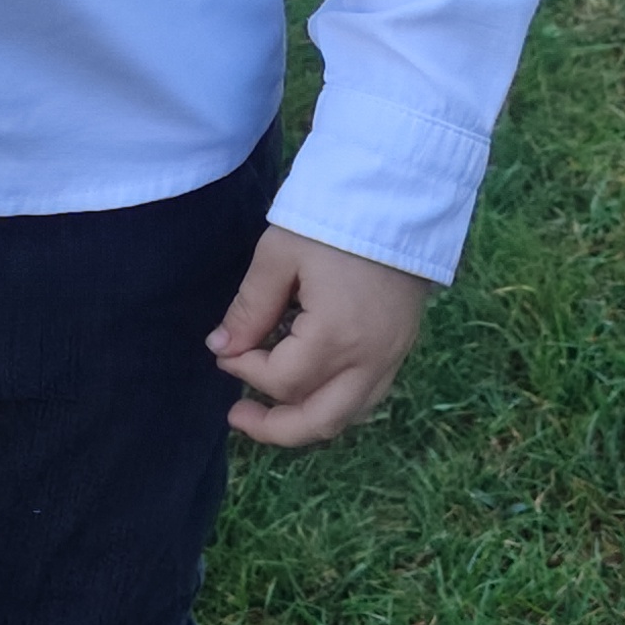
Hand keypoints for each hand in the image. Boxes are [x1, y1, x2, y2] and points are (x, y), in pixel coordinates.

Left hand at [209, 225, 431, 449]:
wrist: (399, 197)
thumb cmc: (334, 220)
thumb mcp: (279, 256)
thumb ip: (250, 309)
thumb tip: (222, 348)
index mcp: (336, 337)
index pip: (280, 380)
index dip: (244, 370)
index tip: (224, 348)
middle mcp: (369, 360)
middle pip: (318, 421)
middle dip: (273, 427)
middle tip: (237, 416)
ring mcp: (392, 358)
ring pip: (347, 415)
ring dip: (306, 421)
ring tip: (269, 411)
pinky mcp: (401, 348)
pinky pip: (367, 397)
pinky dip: (335, 403)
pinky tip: (310, 389)